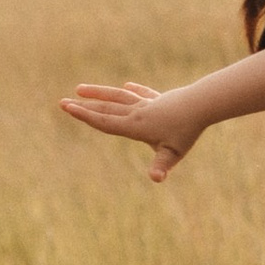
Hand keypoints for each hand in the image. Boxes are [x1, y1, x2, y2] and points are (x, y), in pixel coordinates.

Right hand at [59, 81, 210, 179]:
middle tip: (62, 102)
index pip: (105, 122)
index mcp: (135, 126)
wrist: (201, 104)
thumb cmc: (187, 131)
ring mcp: (148, 104)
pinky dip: (133, 91)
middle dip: (83, 106)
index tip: (68, 108)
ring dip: (99, 93)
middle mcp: (137, 112)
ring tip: (80, 88)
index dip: (85, 116)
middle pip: (105, 109)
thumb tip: (156, 179)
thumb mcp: (173, 153)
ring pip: (118, 97)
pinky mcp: (160, 99)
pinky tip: (127, 86)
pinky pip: (142, 94)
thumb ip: (161, 166)